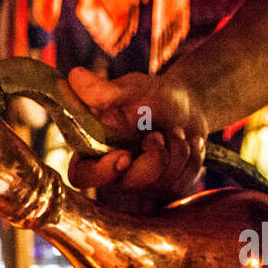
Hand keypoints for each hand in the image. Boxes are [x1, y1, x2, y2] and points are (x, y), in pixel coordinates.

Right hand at [66, 67, 207, 208]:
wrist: (186, 106)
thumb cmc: (150, 97)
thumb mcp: (129, 88)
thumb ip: (104, 90)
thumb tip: (74, 76)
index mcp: (94, 152)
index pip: (82, 177)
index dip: (101, 173)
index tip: (125, 156)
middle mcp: (114, 175)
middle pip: (133, 184)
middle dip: (156, 153)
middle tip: (156, 132)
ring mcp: (141, 187)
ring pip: (163, 183)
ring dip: (177, 149)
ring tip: (172, 132)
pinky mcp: (167, 192)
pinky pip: (184, 183)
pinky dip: (193, 157)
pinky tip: (185, 143)